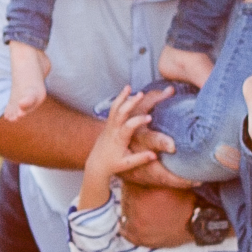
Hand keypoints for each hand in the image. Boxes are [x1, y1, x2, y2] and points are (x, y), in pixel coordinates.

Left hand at [78, 87, 166, 209]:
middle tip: (141, 94)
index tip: (150, 118)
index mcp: (118, 140)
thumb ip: (140, 158)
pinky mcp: (108, 123)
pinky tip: (126, 91)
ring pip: (114, 108)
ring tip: (129, 87)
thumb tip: (154, 155)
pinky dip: (119, 99)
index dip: (138, 121)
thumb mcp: (127, 164)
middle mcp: (112, 130)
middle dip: (130, 103)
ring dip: (122, 97)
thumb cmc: (113, 164)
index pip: (128, 127)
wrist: (97, 163)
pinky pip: (113, 109)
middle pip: (120, 113)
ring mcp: (108, 125)